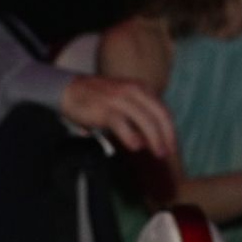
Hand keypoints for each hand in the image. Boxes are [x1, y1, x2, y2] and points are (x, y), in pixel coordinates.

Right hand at [60, 75, 176, 157]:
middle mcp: (134, 91)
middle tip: (168, 152)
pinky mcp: (106, 109)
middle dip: (167, 135)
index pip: (163, 110)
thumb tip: (147, 140)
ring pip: (145, 120)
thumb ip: (136, 118)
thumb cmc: (96, 100)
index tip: (172, 146)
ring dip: (155, 139)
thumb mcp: (122, 102)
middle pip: (159, 115)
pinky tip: (136, 147)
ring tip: (158, 153)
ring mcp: (120, 100)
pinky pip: (123, 124)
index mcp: (141, 89)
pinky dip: (131, 136)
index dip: (170, 130)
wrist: (70, 90)